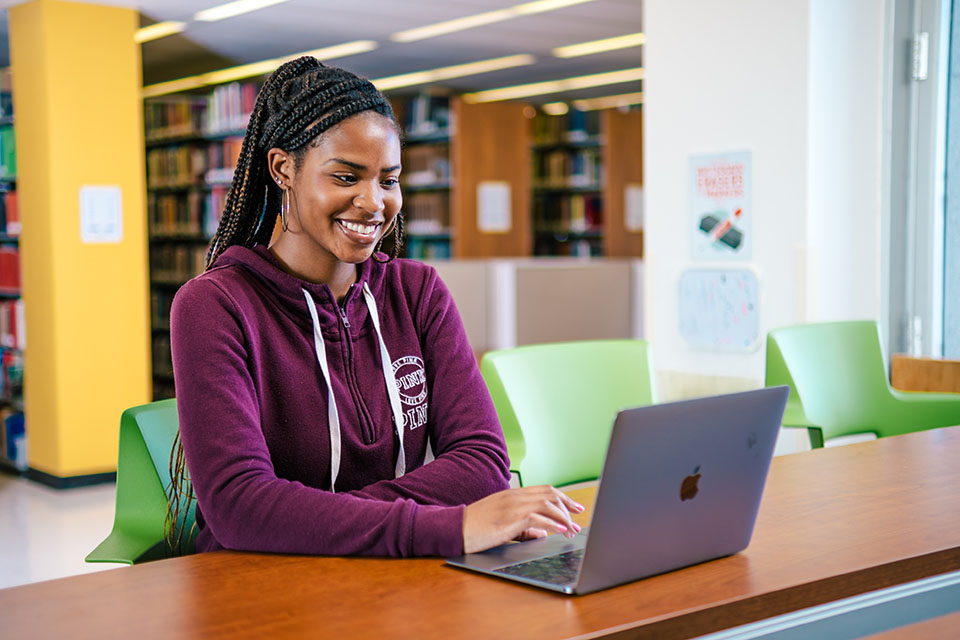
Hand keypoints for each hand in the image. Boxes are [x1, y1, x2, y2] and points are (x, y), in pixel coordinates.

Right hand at [462, 485, 584, 553]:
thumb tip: (543, 532)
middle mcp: (515, 496)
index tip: (575, 507)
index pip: (545, 490)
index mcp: (513, 494)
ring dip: (563, 518)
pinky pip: (537, 517)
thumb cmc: (476, 526)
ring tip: (571, 530)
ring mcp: (512, 506)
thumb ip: (524, 527)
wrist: (455, 527)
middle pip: (550, 495)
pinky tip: (560, 531)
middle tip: (578, 519)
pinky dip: (552, 523)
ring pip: (547, 504)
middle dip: (568, 506)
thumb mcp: (503, 523)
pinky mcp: (509, 518)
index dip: (564, 498)